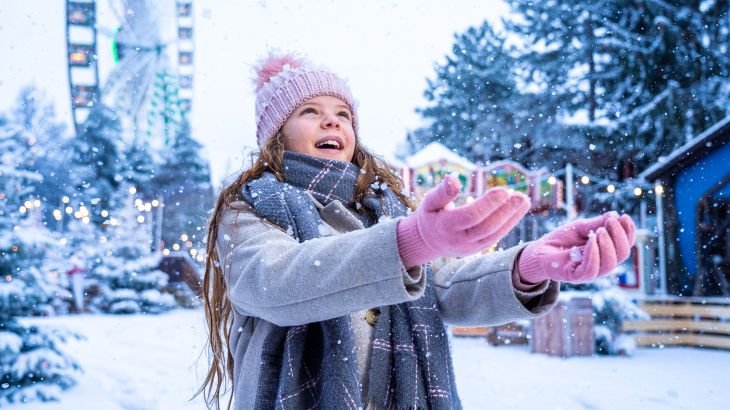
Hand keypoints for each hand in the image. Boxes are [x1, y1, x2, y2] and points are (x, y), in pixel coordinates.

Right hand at [397, 175, 530, 267]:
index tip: (503, 190)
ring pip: (495, 233)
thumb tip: (453, 178)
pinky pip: (497, 236)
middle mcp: (460, 240)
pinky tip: (519, 209)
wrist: (429, 241)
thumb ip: (442, 192)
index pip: (471, 216)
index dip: (488, 204)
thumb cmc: (431, 215)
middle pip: (487, 226)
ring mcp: (471, 247)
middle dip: (505, 211)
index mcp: (446, 226)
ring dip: (512, 217)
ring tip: (524, 200)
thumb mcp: (430, 202)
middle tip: (520, 196)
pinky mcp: (479, 249)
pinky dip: (509, 223)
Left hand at [517, 212, 635, 283]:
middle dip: (619, 236)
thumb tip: (615, 215)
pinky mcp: (576, 276)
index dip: (628, 232)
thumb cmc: (562, 240)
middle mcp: (602, 264)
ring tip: (600, 231)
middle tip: (610, 222)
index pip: (625, 245)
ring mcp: (590, 272)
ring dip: (608, 245)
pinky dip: (594, 253)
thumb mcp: (580, 228)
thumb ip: (596, 223)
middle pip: (622, 254)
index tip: (624, 216)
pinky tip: (592, 240)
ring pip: (610, 263)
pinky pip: (591, 269)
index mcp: (606, 252)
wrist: (539, 250)